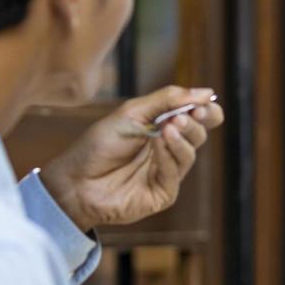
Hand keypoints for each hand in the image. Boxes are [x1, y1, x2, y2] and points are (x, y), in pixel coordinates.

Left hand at [38, 86, 222, 229]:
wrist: (77, 179)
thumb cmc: (100, 144)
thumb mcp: (133, 113)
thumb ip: (168, 100)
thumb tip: (206, 92)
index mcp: (163, 127)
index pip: (198, 118)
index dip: (207, 111)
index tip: (204, 105)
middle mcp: (168, 149)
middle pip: (199, 135)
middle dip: (195, 123)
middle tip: (185, 116)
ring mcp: (167, 172)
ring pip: (190, 153)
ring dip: (181, 138)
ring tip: (168, 128)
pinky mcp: (163, 193)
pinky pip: (175, 172)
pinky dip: (168, 156)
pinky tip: (157, 143)